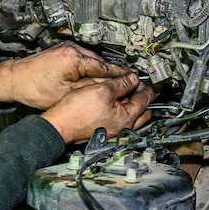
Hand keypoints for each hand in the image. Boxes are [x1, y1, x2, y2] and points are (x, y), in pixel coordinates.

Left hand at [0, 42, 131, 108]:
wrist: (12, 80)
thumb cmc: (35, 90)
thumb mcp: (67, 93)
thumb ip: (91, 87)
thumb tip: (112, 86)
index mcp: (74, 58)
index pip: (104, 66)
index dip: (120, 74)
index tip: (134, 78)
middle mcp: (73, 49)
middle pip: (101, 62)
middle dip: (114, 72)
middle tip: (129, 81)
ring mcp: (68, 48)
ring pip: (93, 60)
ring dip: (103, 70)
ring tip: (114, 80)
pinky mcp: (64, 50)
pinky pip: (84, 59)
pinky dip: (92, 67)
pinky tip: (95, 76)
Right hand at [41, 74, 155, 143]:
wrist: (58, 126)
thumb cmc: (76, 112)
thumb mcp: (102, 90)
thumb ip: (121, 83)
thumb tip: (133, 79)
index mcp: (126, 119)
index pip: (144, 100)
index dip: (147, 87)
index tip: (150, 81)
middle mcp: (122, 128)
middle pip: (141, 111)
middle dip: (142, 97)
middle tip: (140, 85)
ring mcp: (113, 130)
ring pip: (130, 115)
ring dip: (131, 102)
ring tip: (127, 89)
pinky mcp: (104, 129)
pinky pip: (119, 118)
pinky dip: (121, 107)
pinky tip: (113, 99)